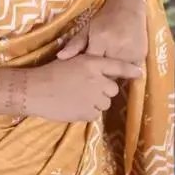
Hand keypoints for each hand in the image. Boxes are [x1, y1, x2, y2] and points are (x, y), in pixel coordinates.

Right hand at [26, 55, 142, 122]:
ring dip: (95, 102)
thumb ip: (88, 65)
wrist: (35, 89)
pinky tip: (73, 106)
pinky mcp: (87, 112)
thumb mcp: (70, 60)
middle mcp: (96, 79)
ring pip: (105, 103)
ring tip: (77, 97)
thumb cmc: (50, 72)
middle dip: (104, 91)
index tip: (140, 73)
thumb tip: (102, 73)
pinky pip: (95, 114)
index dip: (130, 70)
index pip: (117, 66)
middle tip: (86, 88)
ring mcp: (93, 97)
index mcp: (92, 63)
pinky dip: (87, 112)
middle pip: (112, 89)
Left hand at [57, 0, 147, 66]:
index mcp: (101, 39)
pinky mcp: (142, 56)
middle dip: (98, 73)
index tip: (82, 68)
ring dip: (110, 73)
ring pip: (117, 75)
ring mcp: (132, 53)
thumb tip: (59, 58)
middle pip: (104, 73)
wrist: (130, 6)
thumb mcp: (87, 27)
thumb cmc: (104, 17)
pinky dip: (123, 72)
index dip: (85, 69)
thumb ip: (74, 44)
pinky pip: (129, 72)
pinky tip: (118, 63)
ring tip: (106, 65)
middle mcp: (118, 47)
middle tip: (94, 68)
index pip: (90, 64)